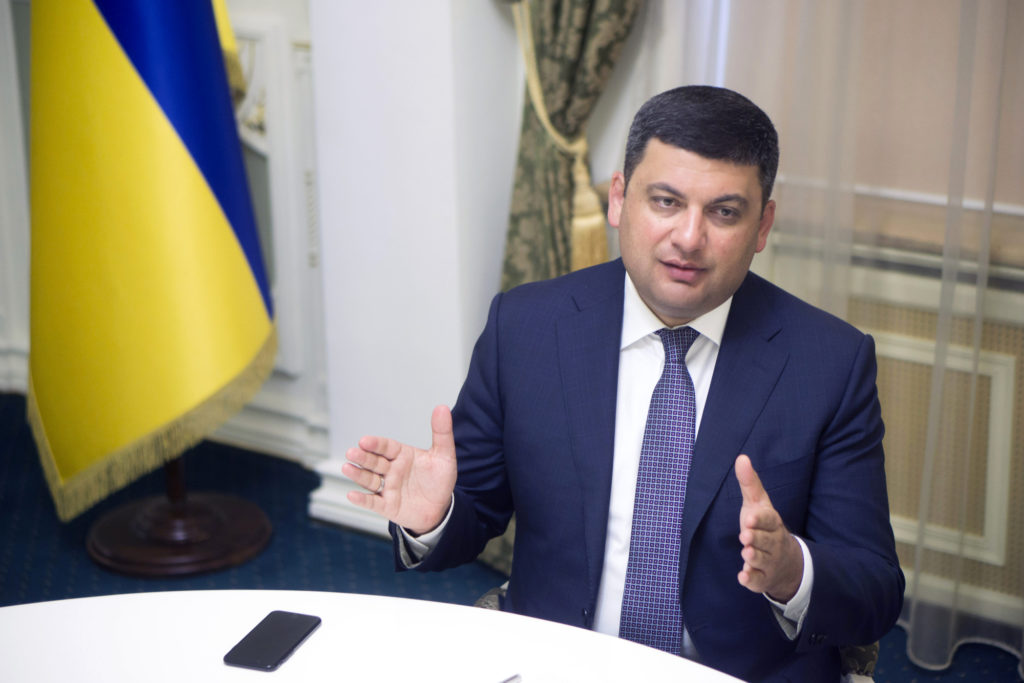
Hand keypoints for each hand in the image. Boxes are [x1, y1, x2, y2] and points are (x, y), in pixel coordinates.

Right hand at [343, 405, 456, 534]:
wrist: (442, 508)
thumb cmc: (440, 480)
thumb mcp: (444, 455)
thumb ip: (442, 432)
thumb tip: (442, 407)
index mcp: (402, 455)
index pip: (386, 447)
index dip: (376, 444)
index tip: (365, 440)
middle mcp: (391, 470)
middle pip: (374, 462)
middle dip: (363, 457)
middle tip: (352, 452)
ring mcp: (387, 488)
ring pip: (369, 480)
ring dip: (358, 474)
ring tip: (347, 468)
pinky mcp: (387, 506)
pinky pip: (372, 503)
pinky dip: (362, 499)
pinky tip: (352, 495)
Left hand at [735, 454, 803, 602]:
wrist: (786, 561)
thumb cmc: (765, 526)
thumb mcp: (758, 504)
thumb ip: (749, 483)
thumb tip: (741, 457)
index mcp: (772, 523)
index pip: (768, 520)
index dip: (760, 520)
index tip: (749, 517)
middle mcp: (773, 542)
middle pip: (766, 541)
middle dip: (757, 539)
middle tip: (745, 536)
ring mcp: (770, 561)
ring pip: (763, 560)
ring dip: (754, 558)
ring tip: (746, 553)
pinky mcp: (763, 578)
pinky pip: (759, 581)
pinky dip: (752, 580)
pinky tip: (743, 577)